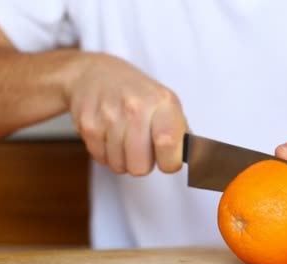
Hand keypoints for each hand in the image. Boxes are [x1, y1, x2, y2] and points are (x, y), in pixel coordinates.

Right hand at [65, 53, 187, 174]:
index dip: (170, 162)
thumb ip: (180, 133)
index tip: (168, 160)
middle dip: (143, 164)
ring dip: (124, 159)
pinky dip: (106, 154)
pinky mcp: (88, 125)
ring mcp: (109, 116)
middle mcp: (136, 107)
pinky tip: (109, 135)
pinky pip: (101, 159)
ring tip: (124, 138)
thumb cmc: (137, 93)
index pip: (169, 144)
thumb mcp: (165, 103)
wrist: (94, 73)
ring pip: (120, 166)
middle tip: (142, 147)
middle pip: (141, 167)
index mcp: (162, 102)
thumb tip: (198, 159)